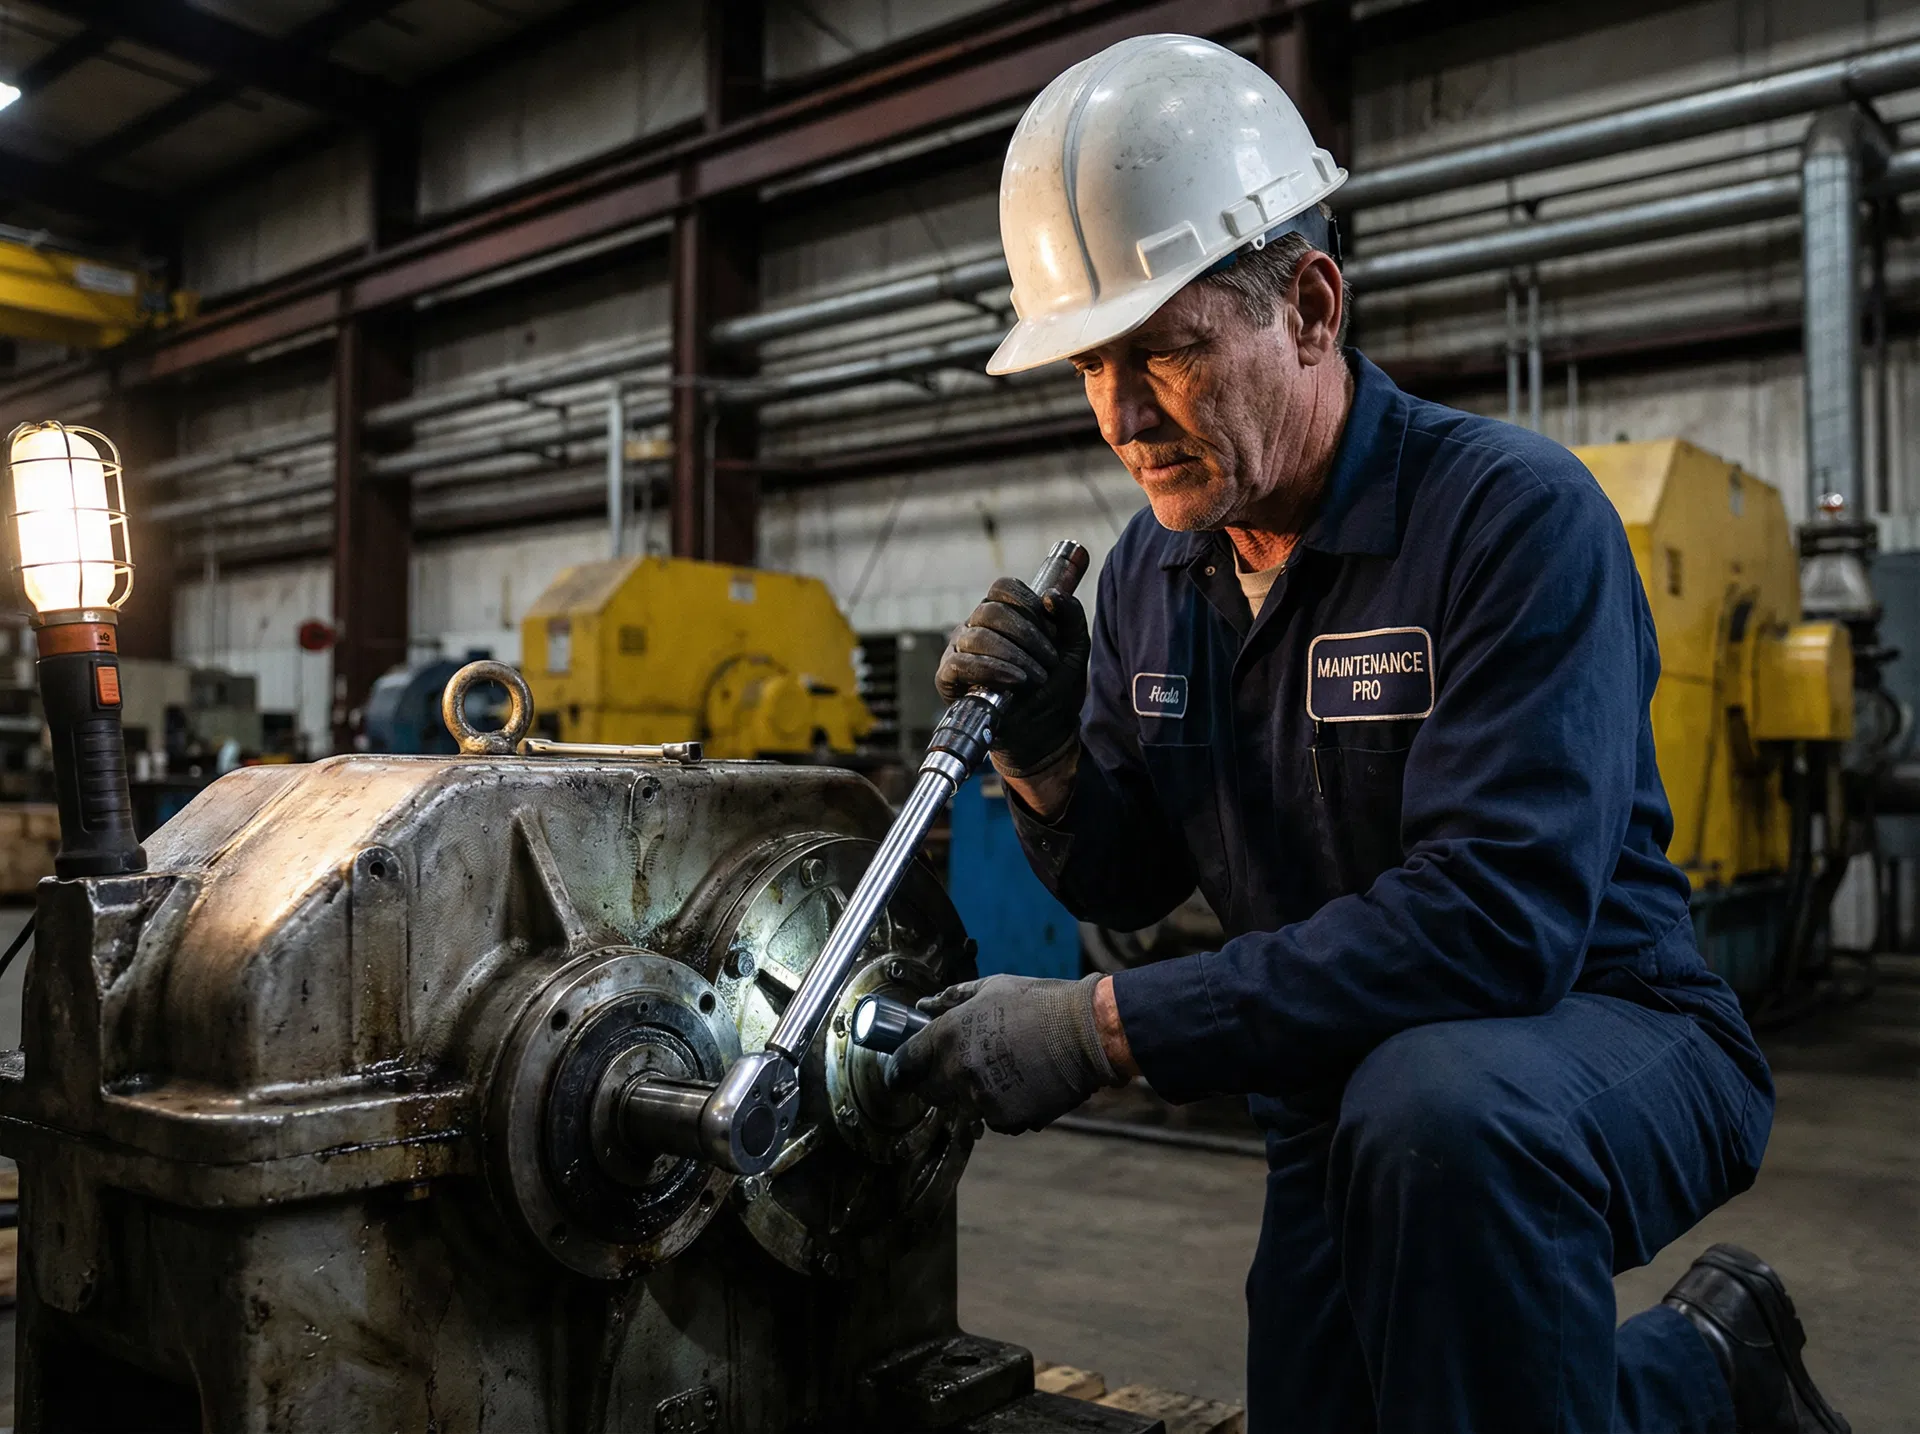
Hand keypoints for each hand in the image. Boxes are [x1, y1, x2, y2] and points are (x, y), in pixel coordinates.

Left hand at [884, 973, 1120, 1133]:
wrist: (1085, 1033)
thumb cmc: (1039, 1003)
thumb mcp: (992, 988)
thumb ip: (953, 999)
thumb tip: (924, 1005)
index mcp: (948, 1036)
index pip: (904, 1065)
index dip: (900, 1068)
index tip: (905, 1069)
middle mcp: (958, 1072)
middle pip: (928, 1091)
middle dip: (937, 1081)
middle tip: (960, 1065)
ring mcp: (981, 1100)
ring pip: (961, 1107)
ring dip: (971, 1094)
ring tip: (1001, 1070)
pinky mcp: (1006, 1120)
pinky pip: (991, 1119)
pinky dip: (999, 1108)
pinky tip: (1020, 1085)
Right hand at [937, 577, 1089, 775]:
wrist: (1043, 732)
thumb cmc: (1055, 687)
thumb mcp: (1074, 649)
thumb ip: (1071, 616)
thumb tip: (1051, 594)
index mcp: (1001, 615)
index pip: (1003, 588)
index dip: (1028, 603)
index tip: (1050, 629)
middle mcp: (975, 627)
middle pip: (990, 610)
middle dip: (1026, 634)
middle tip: (1049, 660)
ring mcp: (958, 651)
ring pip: (977, 636)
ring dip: (1014, 655)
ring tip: (1037, 677)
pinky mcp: (947, 677)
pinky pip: (961, 663)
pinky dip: (992, 669)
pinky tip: (1016, 681)